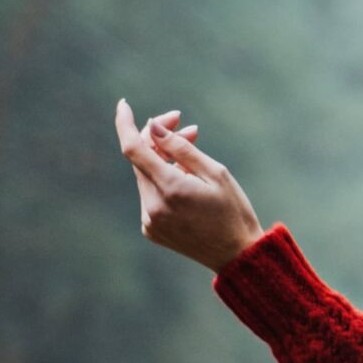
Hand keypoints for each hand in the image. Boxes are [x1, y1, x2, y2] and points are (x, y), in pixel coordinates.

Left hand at [114, 98, 264, 270]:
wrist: (238, 257)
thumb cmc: (234, 212)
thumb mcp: (216, 173)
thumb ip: (181, 148)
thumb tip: (154, 127)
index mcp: (170, 189)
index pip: (133, 148)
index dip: (125, 124)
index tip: (124, 105)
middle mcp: (153, 206)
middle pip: (140, 160)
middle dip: (159, 139)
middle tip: (188, 127)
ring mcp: (149, 220)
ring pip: (145, 177)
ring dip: (163, 161)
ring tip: (193, 154)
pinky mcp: (151, 229)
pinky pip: (150, 195)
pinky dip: (163, 182)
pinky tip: (187, 182)